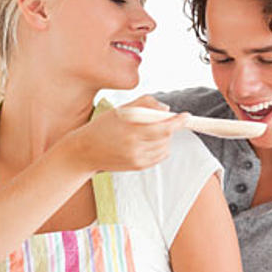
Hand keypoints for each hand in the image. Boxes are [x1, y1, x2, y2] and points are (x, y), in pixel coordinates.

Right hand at [66, 95, 187, 172]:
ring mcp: (137, 158)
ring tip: (150, 131)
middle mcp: (135, 147)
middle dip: (169, 126)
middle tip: (162, 120)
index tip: (186, 116)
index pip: (164, 127)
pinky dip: (160, 148)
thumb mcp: (120, 110)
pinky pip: (159, 156)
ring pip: (164, 147)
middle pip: (166, 136)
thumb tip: (166, 110)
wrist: (85, 152)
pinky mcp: (138, 167)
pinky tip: (149, 142)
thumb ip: (144, 104)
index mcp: (131, 130)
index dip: (178, 121)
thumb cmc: (102, 127)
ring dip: (164, 138)